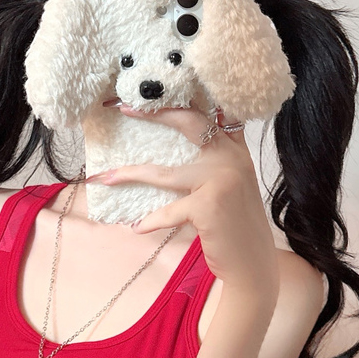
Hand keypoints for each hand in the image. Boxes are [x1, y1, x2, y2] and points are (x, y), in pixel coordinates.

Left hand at [95, 103, 278, 295]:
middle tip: (124, 107)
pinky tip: (137, 228)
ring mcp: (221, 180)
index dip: (179, 101)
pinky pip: (169, 211)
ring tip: (105, 178)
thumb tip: (186, 149)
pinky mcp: (208, 205)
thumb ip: (220, 161)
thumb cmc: (236, 228)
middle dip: (153, 113)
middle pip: (188, 122)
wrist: (253, 263)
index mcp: (236, 150)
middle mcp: (231, 159)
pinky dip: (151, 221)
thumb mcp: (234, 187)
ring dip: (130, 175)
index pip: (208, 113)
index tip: (150, 94)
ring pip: (165, 173)